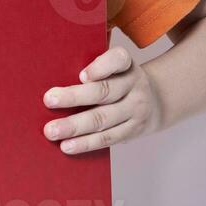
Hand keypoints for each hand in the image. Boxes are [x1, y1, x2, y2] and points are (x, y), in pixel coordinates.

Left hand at [42, 46, 162, 154]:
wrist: (155, 102)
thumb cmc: (120, 81)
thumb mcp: (115, 67)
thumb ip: (93, 66)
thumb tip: (56, 71)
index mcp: (127, 64)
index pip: (117, 59)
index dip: (100, 67)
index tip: (81, 75)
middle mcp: (134, 85)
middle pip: (103, 91)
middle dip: (74, 97)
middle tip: (49, 100)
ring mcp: (135, 110)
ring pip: (102, 118)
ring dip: (75, 126)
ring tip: (52, 131)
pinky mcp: (132, 131)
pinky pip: (106, 138)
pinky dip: (85, 143)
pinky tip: (67, 146)